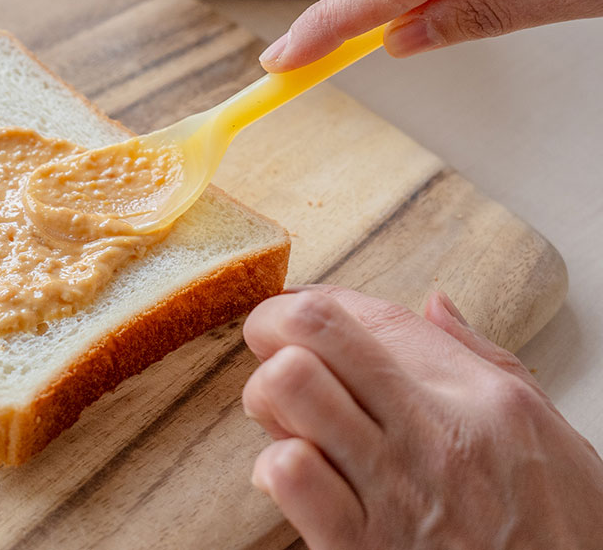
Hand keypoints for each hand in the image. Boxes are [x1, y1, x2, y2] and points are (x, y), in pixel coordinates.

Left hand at [241, 285, 602, 548]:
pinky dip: (274, 467)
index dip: (316, 302)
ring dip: (268, 396)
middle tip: (275, 351)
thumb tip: (434, 304)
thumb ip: (480, 358)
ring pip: (286, 386)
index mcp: (476, 395)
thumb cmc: (559, 530)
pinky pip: (286, 472)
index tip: (301, 313)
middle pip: (312, 329)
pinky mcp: (359, 547)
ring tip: (288, 418)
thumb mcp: (544, 431)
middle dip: (273, 327)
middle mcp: (431, 431)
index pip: (369, 312)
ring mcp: (392, 489)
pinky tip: (297, 478)